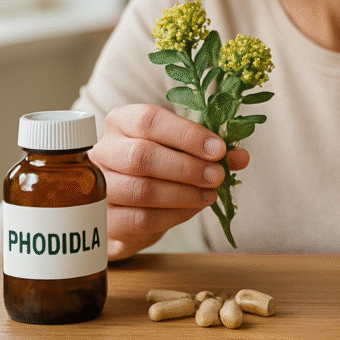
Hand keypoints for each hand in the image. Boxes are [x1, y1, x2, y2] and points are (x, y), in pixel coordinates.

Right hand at [90, 103, 249, 259]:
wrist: (127, 204)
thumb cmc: (158, 165)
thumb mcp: (182, 149)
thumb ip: (210, 150)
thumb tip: (241, 156)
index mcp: (121, 121)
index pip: (149, 120)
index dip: (187, 135)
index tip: (219, 149)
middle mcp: (103, 150)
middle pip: (141, 156)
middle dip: (187, 168)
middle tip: (217, 176)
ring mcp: (98, 186)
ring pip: (140, 190)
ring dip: (183, 194)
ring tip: (209, 194)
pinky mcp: (103, 219)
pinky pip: (140, 219)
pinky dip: (174, 215)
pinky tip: (193, 208)